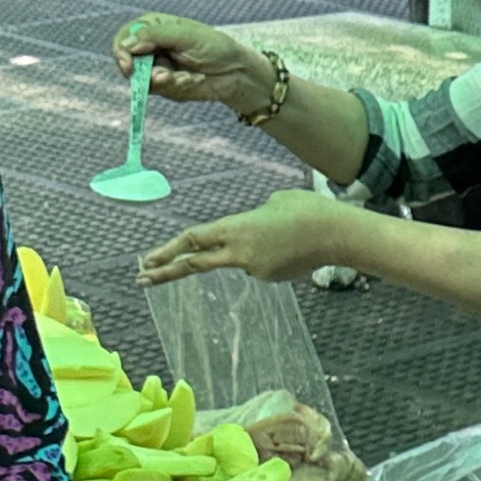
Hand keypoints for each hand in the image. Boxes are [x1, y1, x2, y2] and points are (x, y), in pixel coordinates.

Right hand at [115, 13, 274, 116]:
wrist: (237, 71)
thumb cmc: (215, 46)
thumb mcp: (186, 35)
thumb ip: (156, 36)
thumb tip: (127, 44)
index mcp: (152, 28)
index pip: (124, 38)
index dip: (121, 51)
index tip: (128, 64)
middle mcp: (150, 47)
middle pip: (127, 62)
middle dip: (145, 72)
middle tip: (164, 76)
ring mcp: (157, 67)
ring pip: (143, 80)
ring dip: (164, 81)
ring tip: (185, 78)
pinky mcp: (167, 86)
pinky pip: (161, 90)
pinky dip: (177, 86)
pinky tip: (194, 79)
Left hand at [138, 190, 359, 286]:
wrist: (338, 235)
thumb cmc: (306, 209)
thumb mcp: (271, 202)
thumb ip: (249, 218)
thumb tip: (249, 234)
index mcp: (235, 229)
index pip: (192, 240)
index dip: (167, 251)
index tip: (145, 261)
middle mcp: (240, 253)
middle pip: (196, 264)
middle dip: (167, 272)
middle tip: (142, 279)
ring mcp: (256, 268)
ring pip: (239, 259)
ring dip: (249, 248)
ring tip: (284, 232)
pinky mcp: (272, 276)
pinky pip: (260, 263)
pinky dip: (268, 254)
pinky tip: (292, 244)